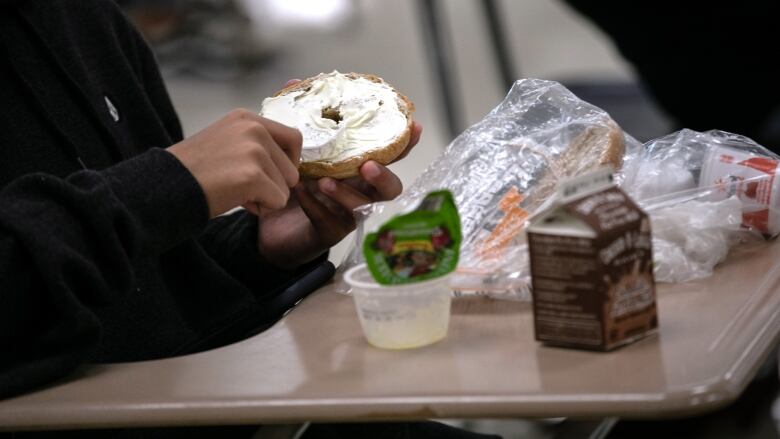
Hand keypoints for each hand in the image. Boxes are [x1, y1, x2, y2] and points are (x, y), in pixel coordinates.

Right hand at [168, 109, 301, 217]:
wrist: (165, 186)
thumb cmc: (195, 171)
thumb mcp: (226, 142)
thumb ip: (255, 144)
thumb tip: (291, 165)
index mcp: (247, 118)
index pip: (294, 138)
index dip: (287, 162)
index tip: (269, 173)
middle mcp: (254, 129)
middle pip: (292, 168)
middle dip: (273, 184)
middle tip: (242, 186)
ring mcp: (254, 150)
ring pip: (286, 187)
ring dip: (265, 197)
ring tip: (234, 190)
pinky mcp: (253, 175)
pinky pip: (278, 201)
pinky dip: (260, 208)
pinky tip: (236, 200)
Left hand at [255, 79, 421, 267]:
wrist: (269, 217)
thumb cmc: (291, 178)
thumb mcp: (292, 145)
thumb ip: (297, 117)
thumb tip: (293, 83)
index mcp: (359, 168)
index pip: (390, 155)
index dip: (406, 143)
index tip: (415, 127)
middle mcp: (361, 192)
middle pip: (390, 189)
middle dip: (383, 176)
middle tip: (367, 165)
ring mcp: (348, 215)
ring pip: (361, 208)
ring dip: (346, 193)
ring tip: (324, 181)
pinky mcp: (329, 233)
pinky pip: (329, 221)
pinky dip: (315, 205)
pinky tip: (300, 192)